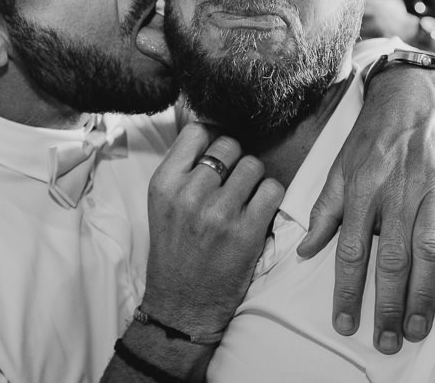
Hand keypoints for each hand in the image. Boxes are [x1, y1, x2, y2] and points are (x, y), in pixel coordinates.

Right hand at [142, 123, 283, 335]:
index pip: (197, 131)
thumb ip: (182, 170)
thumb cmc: (175, 251)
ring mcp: (220, 212)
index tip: (217, 152)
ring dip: (254, 179)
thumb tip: (210, 131)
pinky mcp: (247, 231)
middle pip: (229, 144)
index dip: (212, 137)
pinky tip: (259, 210)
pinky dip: (270, 197)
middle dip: (235, 159)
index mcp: (164, 183)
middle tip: (232, 180)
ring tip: (245, 198)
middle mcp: (190, 193)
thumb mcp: (162, 204)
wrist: (183, 303)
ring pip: (254, 164)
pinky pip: (273, 189)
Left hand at [296, 67, 434, 353]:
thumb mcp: (340, 166)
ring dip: (425, 293)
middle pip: (392, 257)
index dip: (348, 291)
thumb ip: (325, 209)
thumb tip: (305, 250)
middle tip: (387, 342)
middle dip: (388, 304)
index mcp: (363, 188)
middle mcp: (398, 190)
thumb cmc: (373, 135)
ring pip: (428, 248)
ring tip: (419, 329)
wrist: (413, 91)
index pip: (352, 250)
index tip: (345, 324)